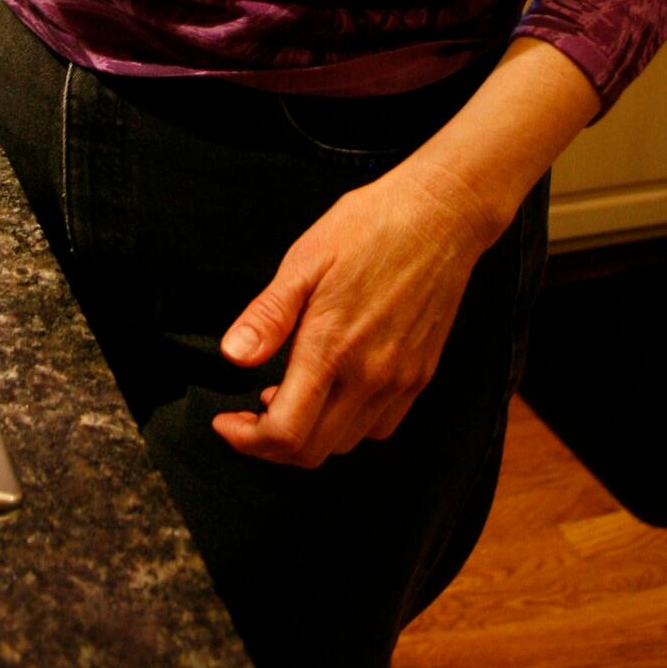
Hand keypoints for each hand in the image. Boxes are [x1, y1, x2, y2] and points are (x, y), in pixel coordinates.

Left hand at [212, 164, 494, 467]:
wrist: (440, 216)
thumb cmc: (368, 227)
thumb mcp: (304, 260)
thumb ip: (269, 316)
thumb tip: (233, 355)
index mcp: (332, 347)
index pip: (287, 433)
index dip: (248, 441)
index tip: (226, 424)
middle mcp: (370, 375)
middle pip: (314, 451)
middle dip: (271, 444)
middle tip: (248, 414)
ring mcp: (401, 380)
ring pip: (347, 443)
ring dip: (310, 435)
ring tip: (288, 395)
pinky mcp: (421, 376)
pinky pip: (380, 426)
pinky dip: (348, 426)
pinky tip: (334, 390)